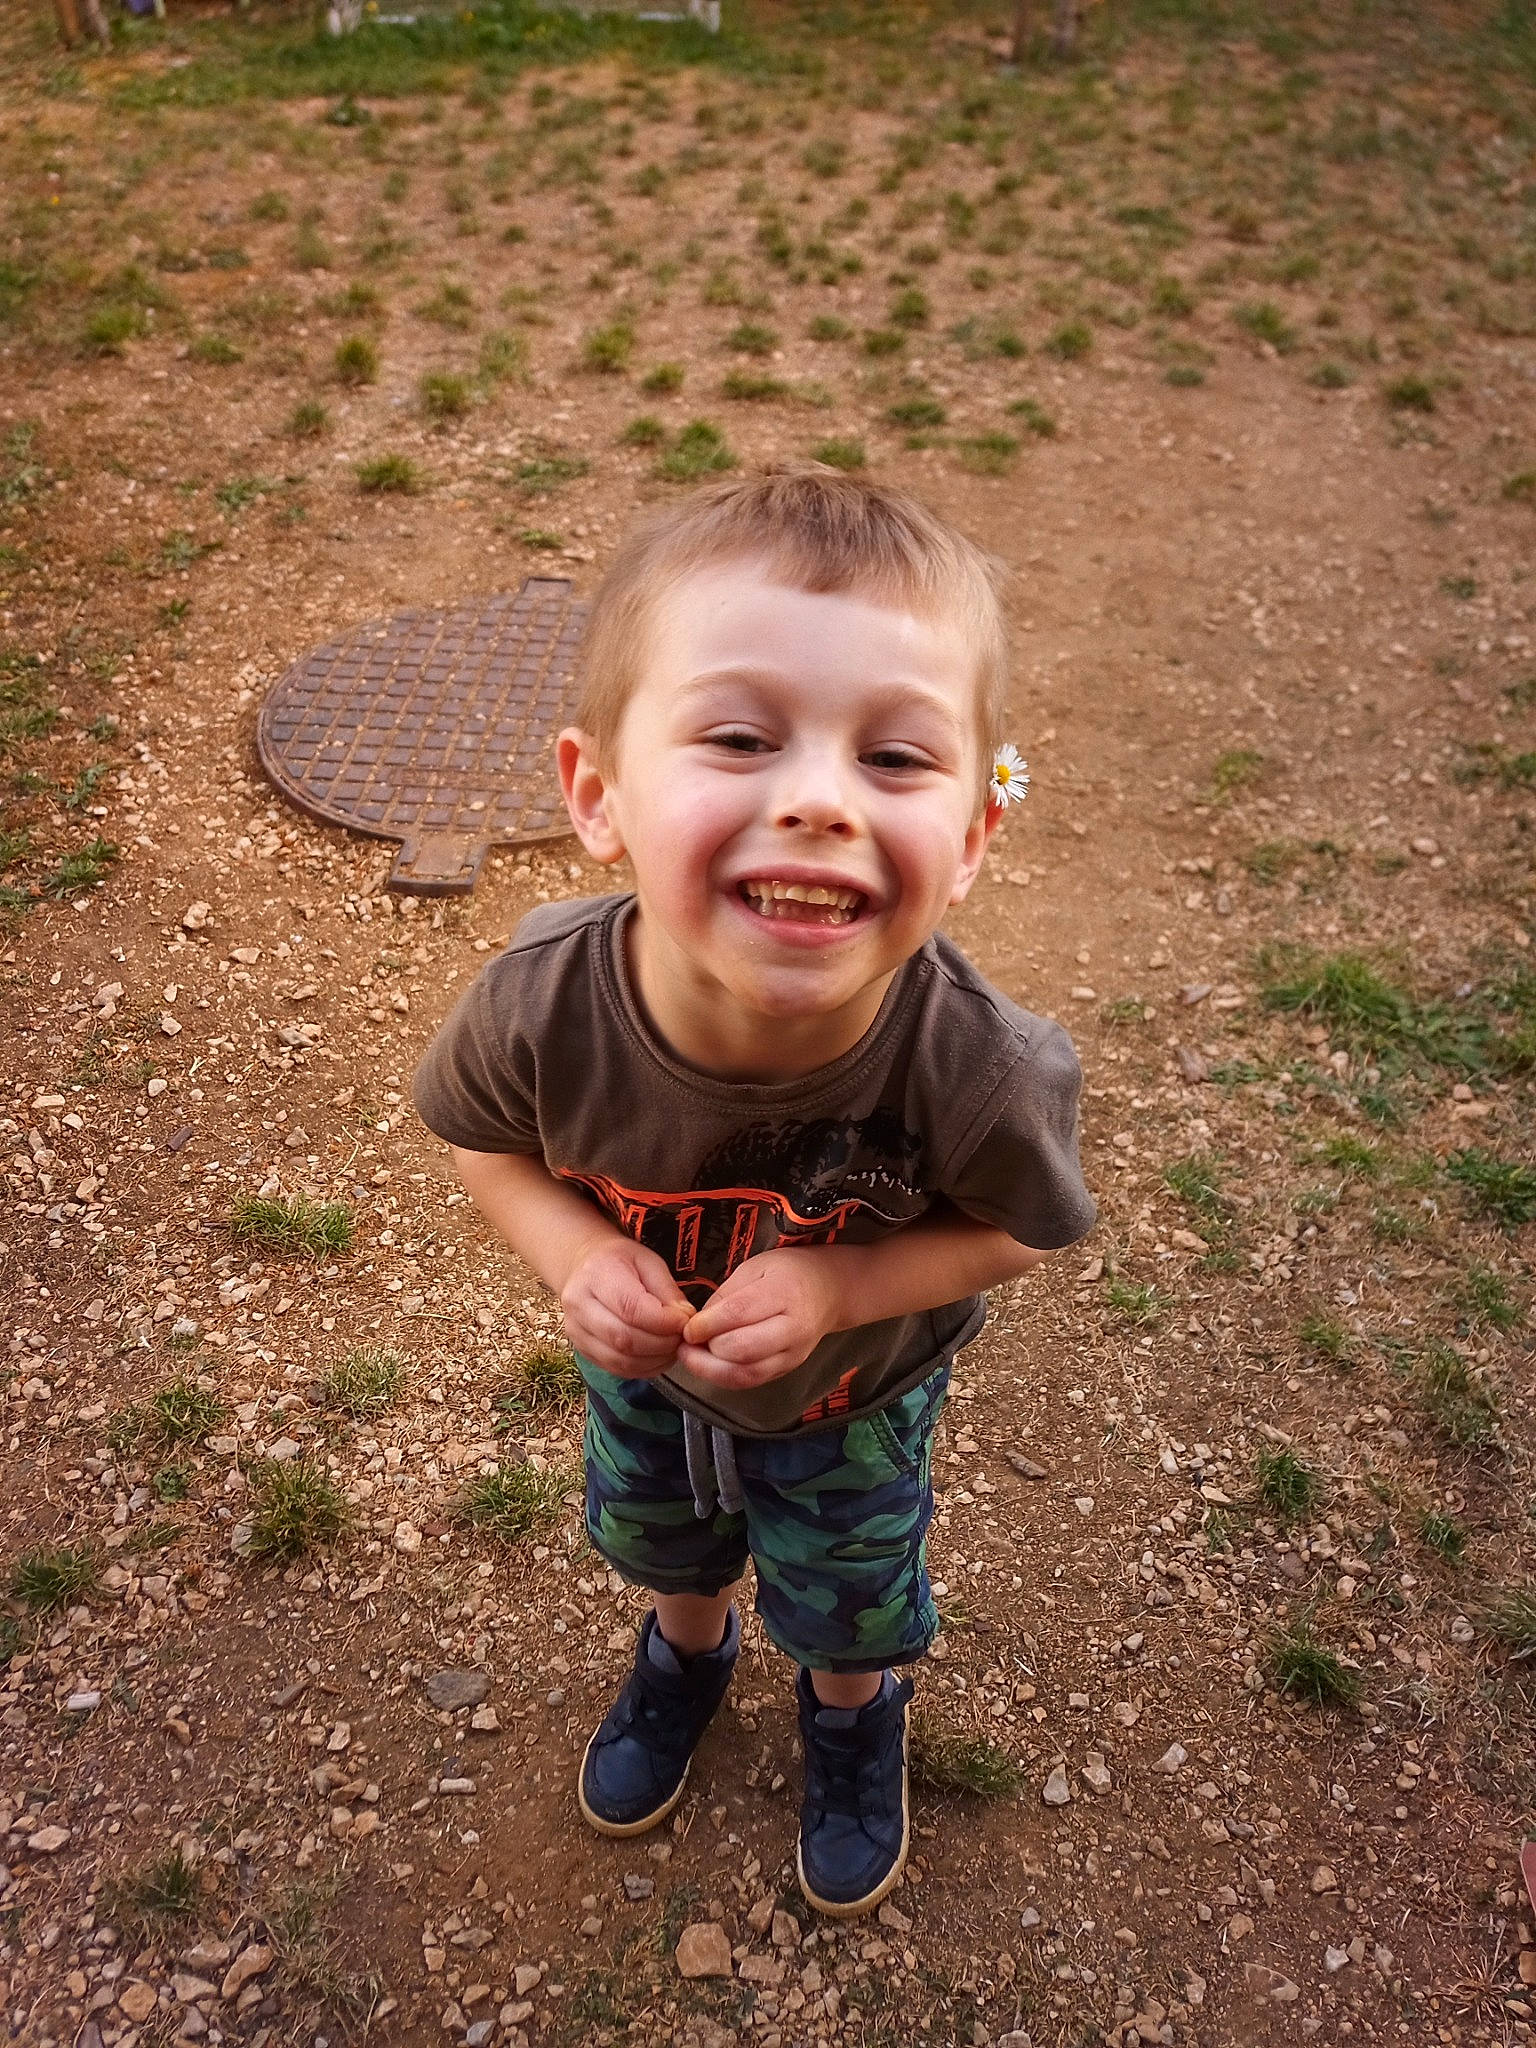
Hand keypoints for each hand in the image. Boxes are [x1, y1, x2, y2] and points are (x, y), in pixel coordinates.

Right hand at [561, 1238, 690, 1379]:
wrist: (585, 1267)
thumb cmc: (619, 1261)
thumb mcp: (648, 1261)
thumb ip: (667, 1290)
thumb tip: (684, 1319)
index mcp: (597, 1274)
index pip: (631, 1308)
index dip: (663, 1322)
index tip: (685, 1321)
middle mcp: (579, 1304)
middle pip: (624, 1339)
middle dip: (661, 1344)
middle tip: (681, 1337)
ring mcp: (576, 1330)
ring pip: (620, 1360)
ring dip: (654, 1360)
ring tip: (671, 1347)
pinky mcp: (582, 1349)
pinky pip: (616, 1368)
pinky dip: (643, 1368)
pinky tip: (657, 1356)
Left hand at [676, 1248, 838, 1390]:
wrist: (831, 1291)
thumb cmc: (790, 1272)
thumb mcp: (756, 1267)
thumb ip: (726, 1296)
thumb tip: (697, 1325)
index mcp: (785, 1292)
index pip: (739, 1314)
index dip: (707, 1325)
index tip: (687, 1328)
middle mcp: (793, 1328)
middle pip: (742, 1350)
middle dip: (707, 1350)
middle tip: (686, 1342)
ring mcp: (793, 1353)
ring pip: (746, 1373)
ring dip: (711, 1370)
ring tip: (691, 1357)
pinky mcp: (788, 1369)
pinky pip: (752, 1381)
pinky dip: (725, 1377)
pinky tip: (710, 1366)